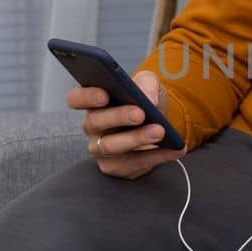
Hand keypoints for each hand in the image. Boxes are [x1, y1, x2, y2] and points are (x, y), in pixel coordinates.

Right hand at [67, 69, 187, 179]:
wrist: (159, 121)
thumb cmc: (145, 100)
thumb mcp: (148, 83)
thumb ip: (146, 83)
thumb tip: (148, 99)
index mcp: (93, 101)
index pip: (76, 98)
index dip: (86, 97)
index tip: (104, 94)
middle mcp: (92, 126)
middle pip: (94, 122)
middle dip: (118, 117)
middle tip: (140, 113)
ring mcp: (100, 149)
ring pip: (112, 146)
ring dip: (137, 139)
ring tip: (160, 131)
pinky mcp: (116, 167)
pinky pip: (135, 164)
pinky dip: (158, 155)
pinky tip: (175, 148)